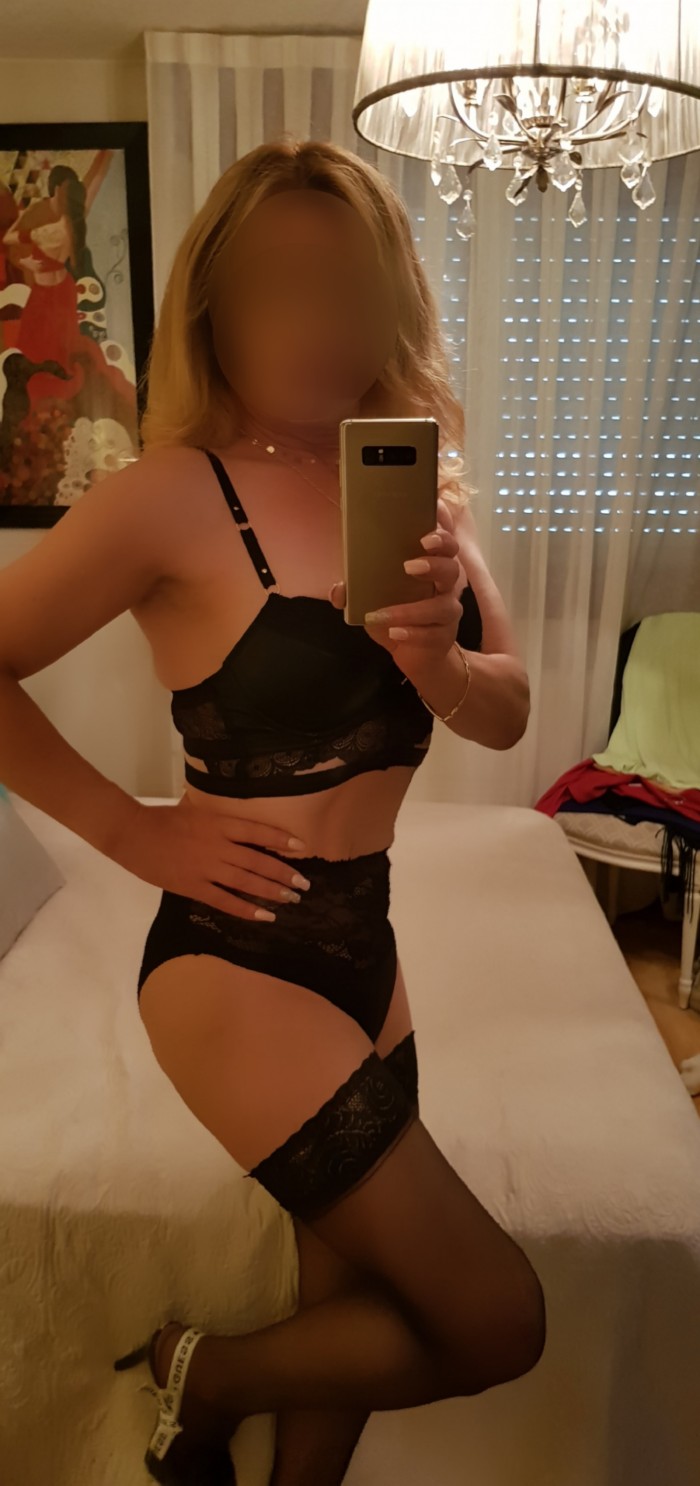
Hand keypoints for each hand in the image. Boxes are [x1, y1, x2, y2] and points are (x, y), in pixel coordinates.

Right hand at [112, 795, 310, 918]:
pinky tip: (265, 916)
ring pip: (247, 882)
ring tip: (292, 899)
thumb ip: (217, 818)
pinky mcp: (193, 886)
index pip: (258, 832)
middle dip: (284, 874)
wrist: (133, 834)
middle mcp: (218, 845)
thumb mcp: (195, 810)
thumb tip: (237, 823)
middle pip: (258, 861)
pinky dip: (246, 909)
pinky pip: (225, 900)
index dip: (281, 840)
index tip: (302, 848)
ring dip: (272, 892)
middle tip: (304, 884)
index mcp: (219, 823)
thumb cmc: (163, 819)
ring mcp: (207, 868)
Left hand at [329, 497, 463, 678]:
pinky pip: (432, 634)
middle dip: (437, 558)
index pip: (444, 540)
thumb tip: (338, 589)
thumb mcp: (372, 599)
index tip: (434, 509)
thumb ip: (354, 590)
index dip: (443, 524)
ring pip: (442, 605)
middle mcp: (445, 585)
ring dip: (413, 609)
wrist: (414, 654)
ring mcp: (448, 611)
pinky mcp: (444, 636)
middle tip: (412, 560)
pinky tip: (394, 633)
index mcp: (431, 566)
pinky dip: (412, 633)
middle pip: (453, 565)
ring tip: (385, 612)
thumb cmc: (398, 615)